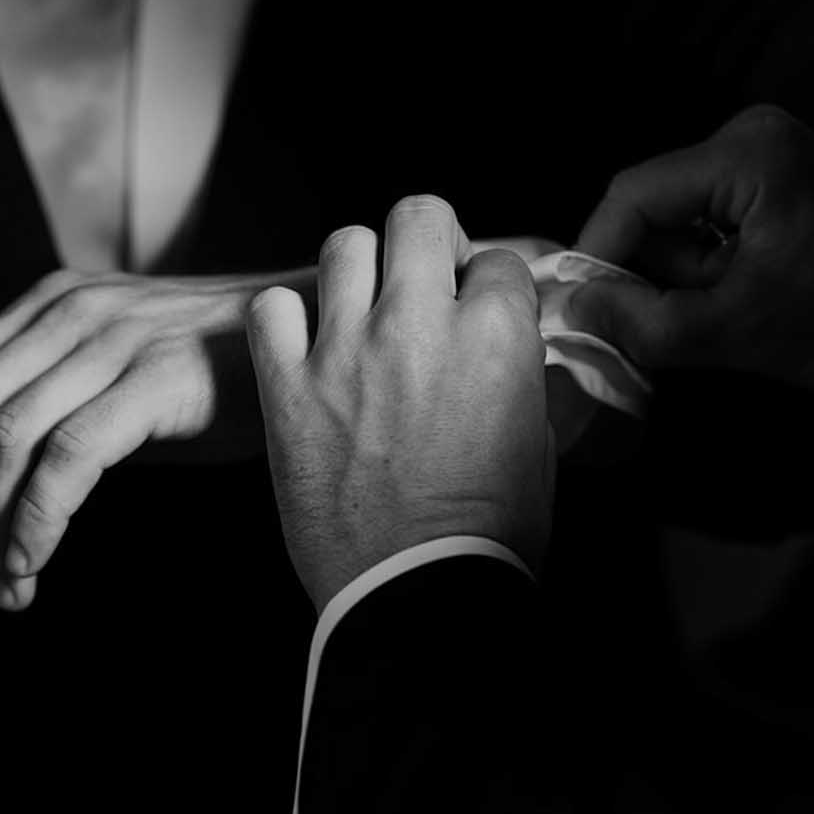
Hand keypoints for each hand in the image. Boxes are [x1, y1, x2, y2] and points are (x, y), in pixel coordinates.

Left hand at [0, 265, 311, 607]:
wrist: (327, 336)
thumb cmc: (226, 374)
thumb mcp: (124, 370)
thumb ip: (60, 397)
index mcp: (48, 305)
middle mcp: (68, 311)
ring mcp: (113, 339)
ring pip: (1, 441)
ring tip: (7, 587)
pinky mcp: (156, 377)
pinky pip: (67, 457)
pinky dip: (36, 519)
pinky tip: (36, 560)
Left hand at [247, 195, 554, 611]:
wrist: (418, 596)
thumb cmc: (487, 537)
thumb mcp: (543, 448)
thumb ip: (529, 384)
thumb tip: (523, 360)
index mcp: (496, 337)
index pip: (498, 260)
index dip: (487, 285)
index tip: (476, 312)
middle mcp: (419, 326)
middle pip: (418, 217)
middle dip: (426, 242)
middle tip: (420, 282)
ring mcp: (346, 352)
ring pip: (344, 245)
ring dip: (357, 272)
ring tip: (360, 312)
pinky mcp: (288, 389)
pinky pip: (270, 308)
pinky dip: (284, 321)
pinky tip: (302, 348)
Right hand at [566, 106, 813, 391]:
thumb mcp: (745, 329)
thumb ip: (650, 324)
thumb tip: (576, 310)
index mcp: (747, 155)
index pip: (634, 196)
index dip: (596, 255)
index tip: (580, 310)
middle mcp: (751, 141)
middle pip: (653, 210)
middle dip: (654, 276)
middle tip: (679, 330)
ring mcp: (765, 160)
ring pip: (679, 227)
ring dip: (687, 281)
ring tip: (738, 314)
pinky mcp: (774, 187)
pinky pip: (710, 230)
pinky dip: (712, 275)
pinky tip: (747, 301)